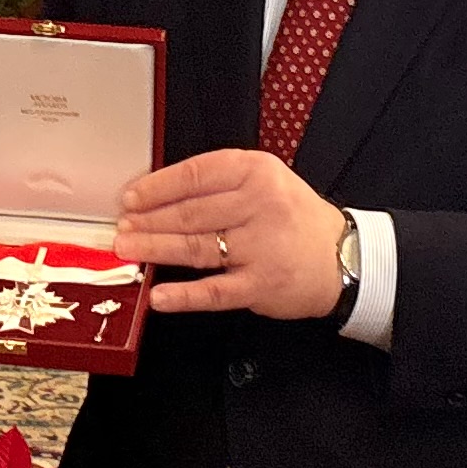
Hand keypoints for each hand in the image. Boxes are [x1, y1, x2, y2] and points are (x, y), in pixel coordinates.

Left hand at [115, 149, 346, 319]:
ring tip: (127, 249)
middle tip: (121, 227)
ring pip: (196, 248)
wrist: (345, 258)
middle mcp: (260, 205)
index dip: (157, 187)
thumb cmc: (294, 218)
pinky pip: (215, 291)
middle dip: (149, 221)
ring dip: (155, 249)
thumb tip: (158, 194)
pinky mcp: (262, 285)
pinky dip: (184, 295)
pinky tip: (159, 296)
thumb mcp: (266, 181)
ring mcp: (262, 247)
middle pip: (190, 213)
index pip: (196, 175)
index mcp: (258, 172)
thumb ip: (220, 183)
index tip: (131, 197)